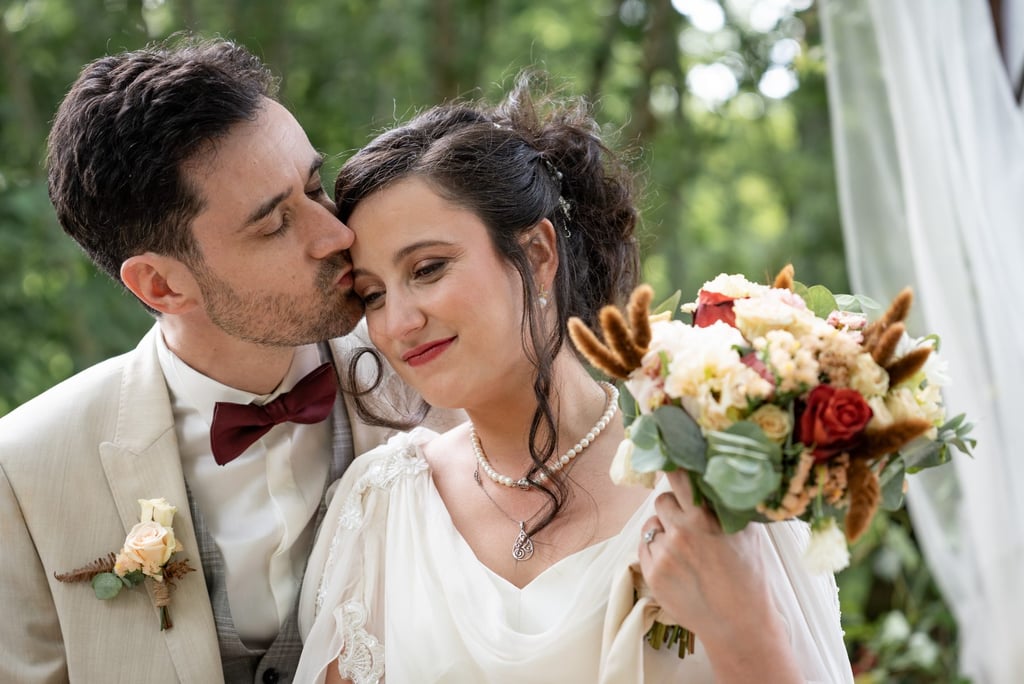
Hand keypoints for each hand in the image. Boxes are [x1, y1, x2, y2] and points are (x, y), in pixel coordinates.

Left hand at [638, 470, 801, 682]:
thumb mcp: (747, 533)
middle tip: (689, 520)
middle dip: (674, 505)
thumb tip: (718, 475)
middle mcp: (682, 530)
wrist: (738, 624)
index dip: (671, 462)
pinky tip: (678, 565)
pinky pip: (646, 547)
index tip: (666, 449)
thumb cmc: (749, 578)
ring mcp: (664, 552)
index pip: (679, 475)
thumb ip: (728, 504)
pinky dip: (657, 551)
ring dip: (664, 530)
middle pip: (662, 499)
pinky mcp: (652, 572)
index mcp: (706, 516)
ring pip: (651, 524)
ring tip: (686, 549)